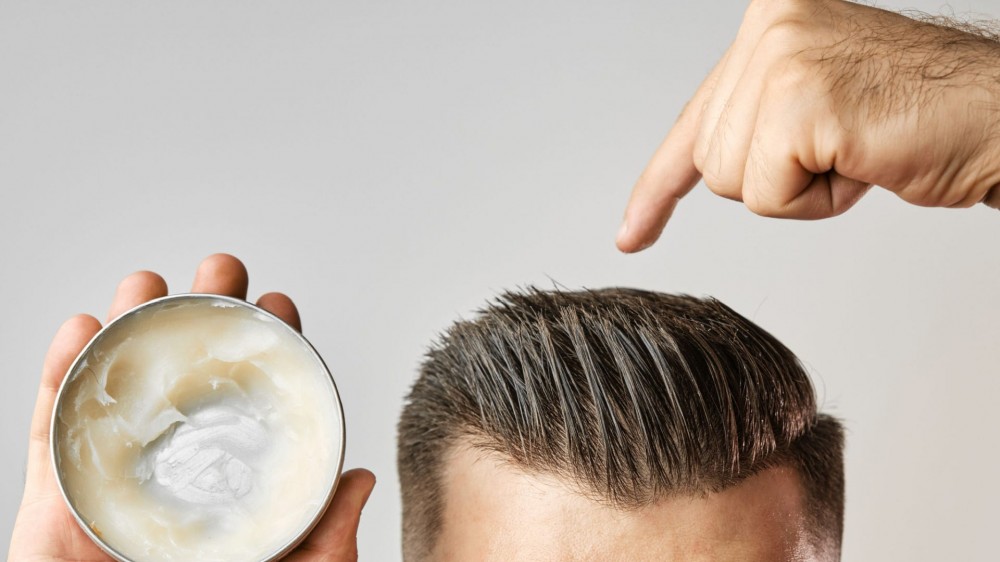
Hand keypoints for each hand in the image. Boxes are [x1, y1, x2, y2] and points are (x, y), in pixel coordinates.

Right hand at [8, 254, 375, 561]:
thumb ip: (325, 537)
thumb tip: (360, 480)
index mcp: (230, 473)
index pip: (253, 395)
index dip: (268, 344)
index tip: (279, 305)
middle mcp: (176, 459)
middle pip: (190, 371)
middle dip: (205, 308)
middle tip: (221, 272)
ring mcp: (114, 468)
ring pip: (119, 380)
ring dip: (131, 321)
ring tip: (147, 285)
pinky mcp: (56, 490)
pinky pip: (48, 424)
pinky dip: (59, 370)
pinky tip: (82, 330)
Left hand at [617, 0, 999, 252]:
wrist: (999, 118)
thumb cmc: (917, 118)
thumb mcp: (815, 106)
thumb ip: (756, 119)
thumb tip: (700, 164)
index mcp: (768, 22)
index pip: (694, 120)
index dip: (660, 186)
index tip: (631, 233)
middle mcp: (768, 26)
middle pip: (711, 161)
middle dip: (776, 177)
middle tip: (845, 144)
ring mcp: (782, 57)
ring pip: (732, 181)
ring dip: (799, 187)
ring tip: (856, 147)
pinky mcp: (802, 99)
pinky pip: (767, 195)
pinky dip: (817, 200)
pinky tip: (861, 158)